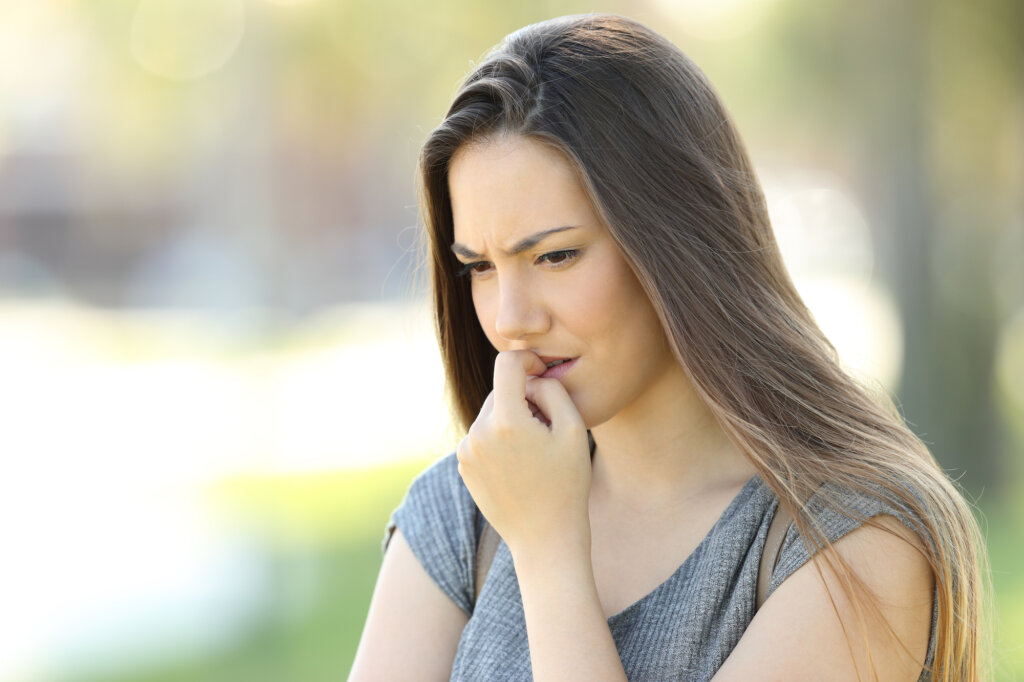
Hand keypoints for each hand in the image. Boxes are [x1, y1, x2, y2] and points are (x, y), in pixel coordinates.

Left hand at [456, 350, 591, 556]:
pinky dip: (500, 439)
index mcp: (505, 421)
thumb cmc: (567, 484)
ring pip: (491, 414)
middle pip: (501, 391)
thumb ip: (551, 390)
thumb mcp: (573, 429)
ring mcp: (466, 451)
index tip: (542, 369)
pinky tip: (520, 466)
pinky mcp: (463, 465)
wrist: (545, 538)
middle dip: (524, 399)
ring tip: (535, 452)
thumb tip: (529, 378)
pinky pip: (482, 436)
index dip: (527, 359)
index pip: (507, 364)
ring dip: (512, 420)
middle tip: (548, 427)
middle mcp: (477, 433)